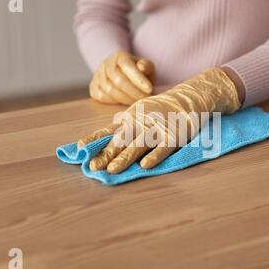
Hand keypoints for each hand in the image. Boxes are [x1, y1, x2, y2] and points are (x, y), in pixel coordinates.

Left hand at [78, 68, 240, 173]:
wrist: (187, 99)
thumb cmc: (159, 110)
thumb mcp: (137, 114)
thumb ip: (121, 126)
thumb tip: (99, 139)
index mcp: (131, 118)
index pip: (109, 131)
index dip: (95, 140)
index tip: (80, 150)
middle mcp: (141, 123)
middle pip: (121, 140)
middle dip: (106, 154)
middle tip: (93, 167)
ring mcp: (157, 129)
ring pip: (139, 145)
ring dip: (125, 157)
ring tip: (112, 169)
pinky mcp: (173, 137)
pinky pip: (163, 148)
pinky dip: (154, 156)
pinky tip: (144, 166)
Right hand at [89, 51, 155, 104]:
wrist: (123, 76)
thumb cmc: (138, 73)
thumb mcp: (146, 67)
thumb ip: (146, 66)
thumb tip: (141, 67)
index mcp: (120, 56)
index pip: (128, 66)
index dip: (138, 79)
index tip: (150, 89)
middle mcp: (106, 63)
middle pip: (119, 80)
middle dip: (134, 92)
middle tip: (145, 100)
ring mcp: (97, 75)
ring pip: (110, 90)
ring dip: (126, 99)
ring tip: (137, 102)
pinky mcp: (93, 87)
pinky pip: (102, 97)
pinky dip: (115, 102)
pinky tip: (125, 102)